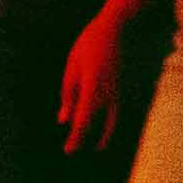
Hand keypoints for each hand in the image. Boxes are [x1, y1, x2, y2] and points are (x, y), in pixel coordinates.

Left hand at [57, 1, 135, 153]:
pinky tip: (101, 128)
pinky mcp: (118, 89)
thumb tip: (63, 120)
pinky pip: (114, 112)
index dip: (76, 137)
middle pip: (95, 123)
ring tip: (95, 148)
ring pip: (109, 121)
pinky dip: (108, 123)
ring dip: (100, 135)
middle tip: (70, 152)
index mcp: (92, 87)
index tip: (69, 150)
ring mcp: (116, 91)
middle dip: (82, 138)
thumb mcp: (71, 68)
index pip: (84, 120)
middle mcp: (107, 93)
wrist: (113, 31)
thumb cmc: (87, 46)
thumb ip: (68, 95)